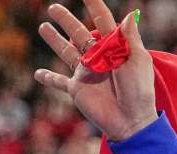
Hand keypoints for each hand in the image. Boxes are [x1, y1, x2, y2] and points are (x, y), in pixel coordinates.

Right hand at [33, 1, 157, 140]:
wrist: (131, 119)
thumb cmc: (139, 90)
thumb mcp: (138, 61)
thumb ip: (130, 38)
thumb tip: (130, 14)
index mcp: (114, 48)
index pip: (102, 21)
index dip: (94, 6)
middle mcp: (98, 58)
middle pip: (78, 33)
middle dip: (67, 20)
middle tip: (54, 7)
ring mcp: (86, 73)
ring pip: (66, 52)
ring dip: (54, 40)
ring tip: (43, 27)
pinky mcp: (77, 88)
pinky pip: (59, 82)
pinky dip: (48, 78)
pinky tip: (37, 74)